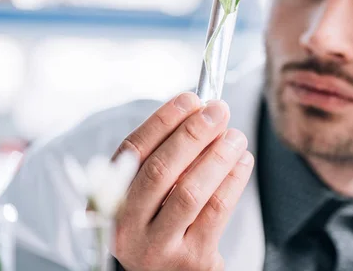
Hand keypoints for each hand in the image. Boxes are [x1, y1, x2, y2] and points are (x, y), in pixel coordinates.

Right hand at [111, 92, 252, 270]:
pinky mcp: (191, 259)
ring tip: (236, 136)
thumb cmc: (163, 222)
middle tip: (219, 111)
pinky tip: (242, 161)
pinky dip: (233, 180)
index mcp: (109, 200)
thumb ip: (166, 157)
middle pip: (160, 169)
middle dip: (194, 133)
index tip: (191, 98)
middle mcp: (127, 226)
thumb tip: (201, 112)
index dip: (164, 120)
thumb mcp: (150, 193)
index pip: (134, 150)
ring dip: (218, 156)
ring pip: (190, 191)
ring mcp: (158, 246)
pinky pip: (216, 211)